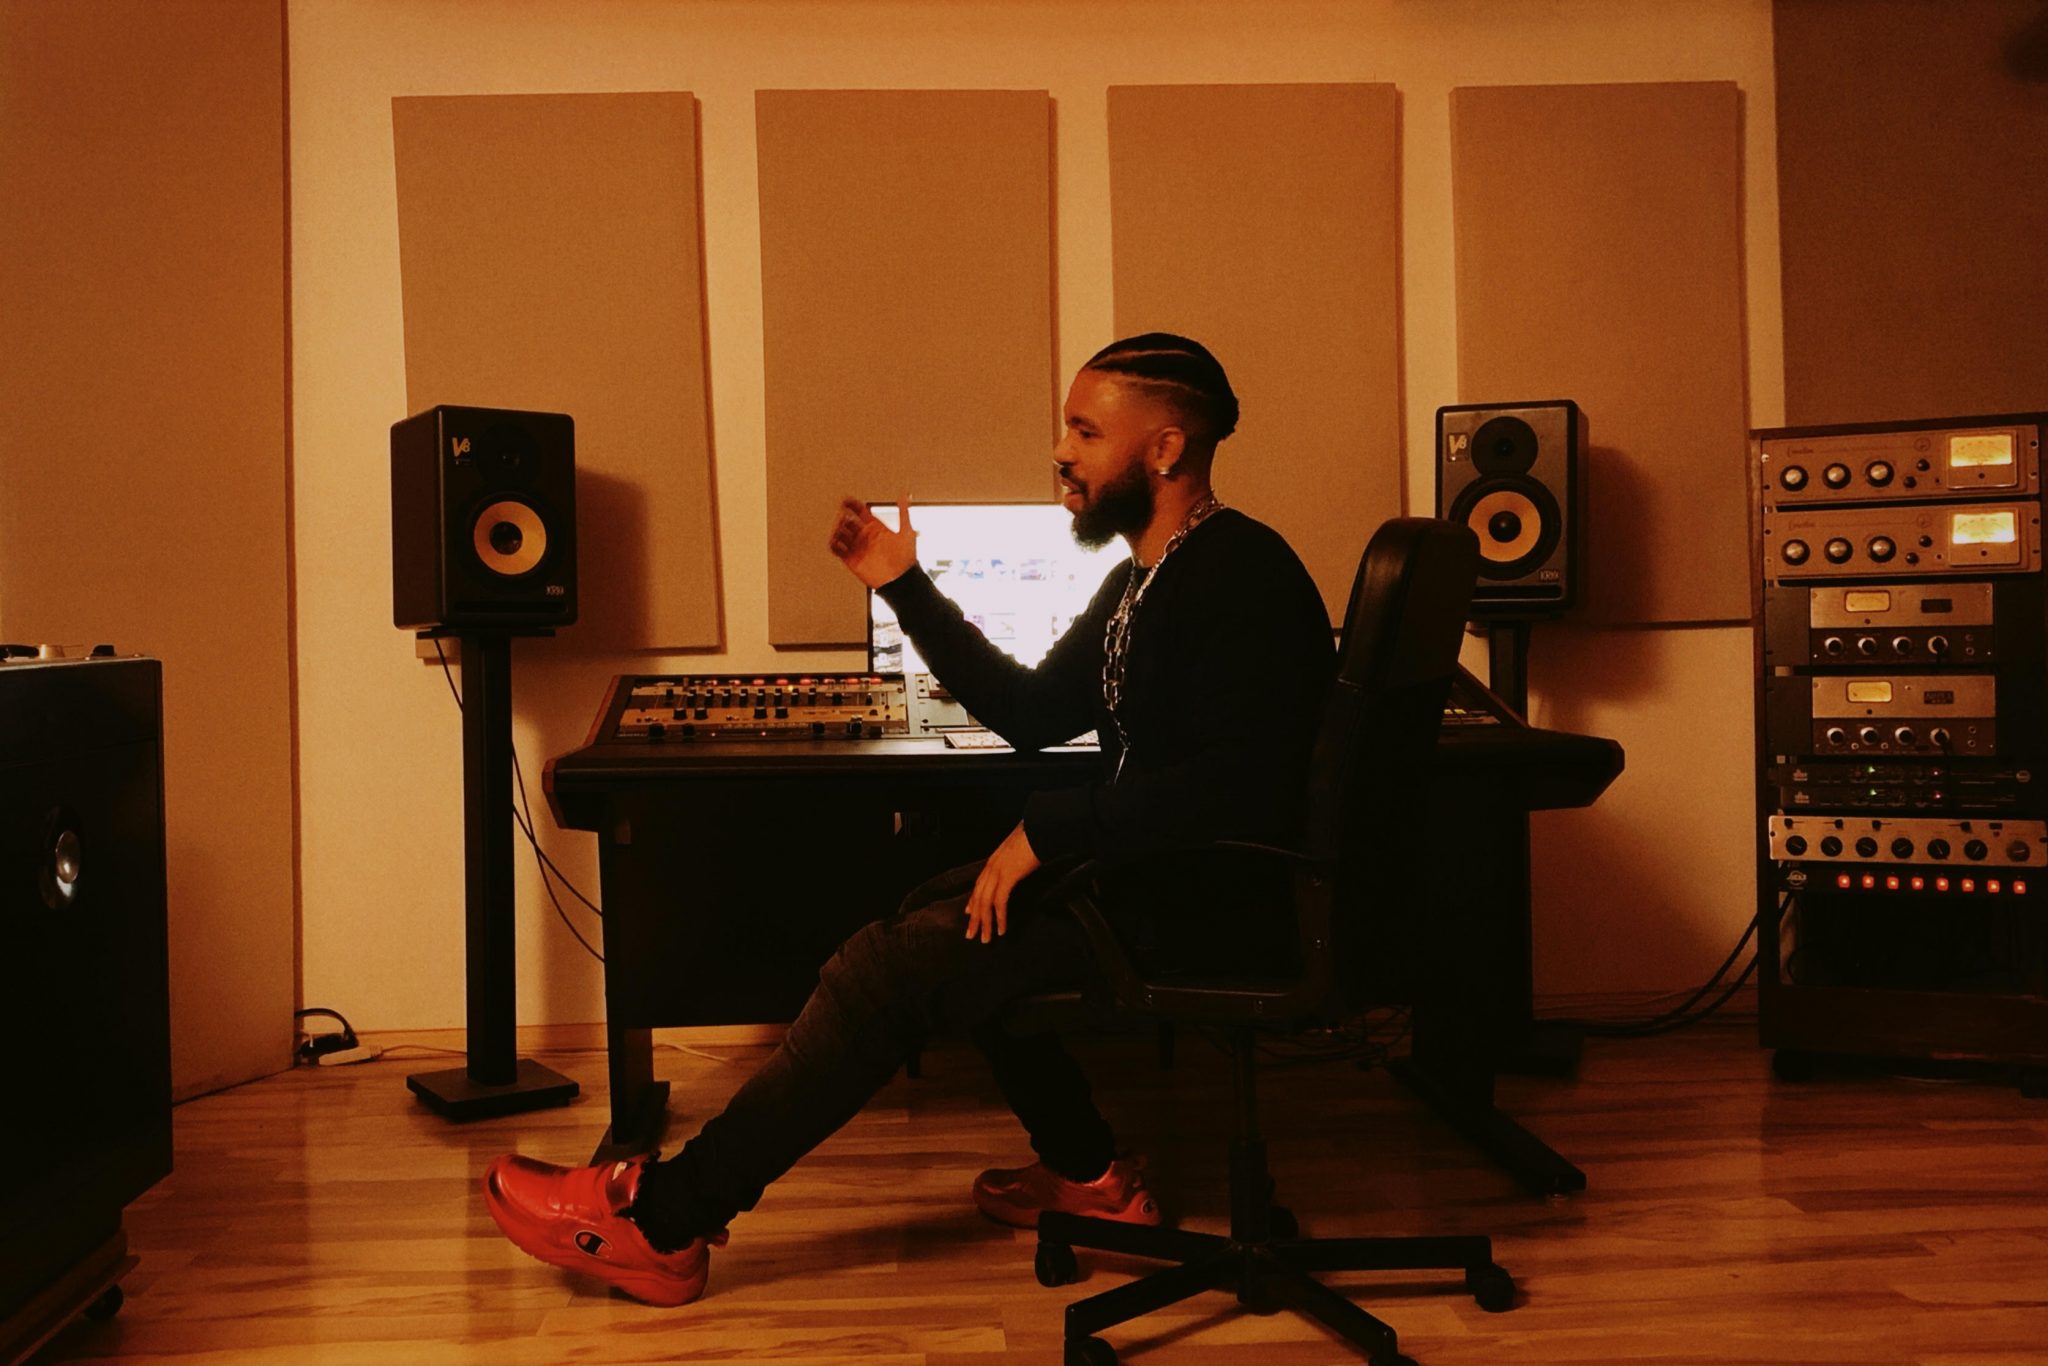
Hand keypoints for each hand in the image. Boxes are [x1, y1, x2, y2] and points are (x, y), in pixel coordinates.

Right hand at [828, 495, 917, 588]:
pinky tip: (835, 541)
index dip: (852, 505)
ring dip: (837, 530)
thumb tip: (904, 496)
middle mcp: (865, 537)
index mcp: (876, 528)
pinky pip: (837, 550)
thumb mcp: (907, 531)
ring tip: (839, 529)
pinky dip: (833, 545)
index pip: (860, 512)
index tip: (845, 501)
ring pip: (841, 534)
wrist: (900, 580)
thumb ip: (904, 512)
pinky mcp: (851, 560)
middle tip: (843, 518)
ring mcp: (858, 548)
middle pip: (848, 522)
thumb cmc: (905, 558)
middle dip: (843, 518)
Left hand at [964, 822, 1040, 942]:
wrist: (1040, 827)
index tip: (968, 913)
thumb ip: (1016, 858)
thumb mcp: (1020, 849)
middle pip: (977, 897)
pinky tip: (1001, 929)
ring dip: (984, 923)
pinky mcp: (1007, 877)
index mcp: (993, 860)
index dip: (973, 901)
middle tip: (971, 935)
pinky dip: (999, 917)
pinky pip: (999, 902)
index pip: (979, 885)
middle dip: (974, 918)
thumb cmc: (1034, 836)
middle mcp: (991, 867)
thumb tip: (1021, 862)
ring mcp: (997, 871)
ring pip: (985, 903)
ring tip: (985, 939)